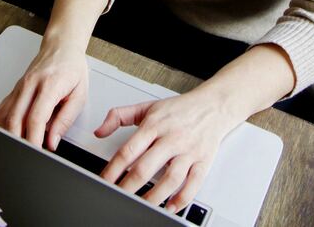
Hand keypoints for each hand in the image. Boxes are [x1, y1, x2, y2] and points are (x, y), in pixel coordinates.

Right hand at [0, 39, 88, 150]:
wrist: (61, 47)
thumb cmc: (72, 69)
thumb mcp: (79, 94)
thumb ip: (66, 119)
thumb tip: (53, 141)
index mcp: (50, 84)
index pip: (36, 117)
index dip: (34, 139)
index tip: (36, 152)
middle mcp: (30, 84)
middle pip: (15, 118)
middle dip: (17, 141)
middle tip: (25, 155)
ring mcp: (19, 86)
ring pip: (4, 115)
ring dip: (7, 134)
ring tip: (16, 148)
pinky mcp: (14, 89)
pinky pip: (3, 109)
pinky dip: (2, 125)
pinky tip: (8, 134)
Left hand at [95, 89, 237, 214]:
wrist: (214, 105)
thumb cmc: (180, 109)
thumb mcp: (147, 107)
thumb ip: (119, 116)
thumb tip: (99, 131)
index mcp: (154, 125)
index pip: (129, 150)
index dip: (114, 168)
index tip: (105, 181)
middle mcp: (171, 138)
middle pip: (146, 167)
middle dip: (129, 186)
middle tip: (118, 197)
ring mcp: (188, 151)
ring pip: (170, 179)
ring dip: (154, 196)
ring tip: (142, 205)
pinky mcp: (203, 161)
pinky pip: (193, 183)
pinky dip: (182, 198)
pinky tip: (170, 206)